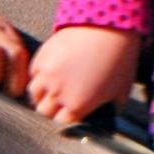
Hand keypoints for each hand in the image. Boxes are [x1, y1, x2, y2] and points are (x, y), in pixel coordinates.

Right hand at [27, 25, 143, 123]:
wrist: (109, 28)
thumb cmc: (119, 62)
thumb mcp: (120, 92)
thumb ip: (109, 112)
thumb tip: (104, 122)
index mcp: (78, 105)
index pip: (61, 124)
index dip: (67, 122)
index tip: (71, 119)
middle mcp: (58, 93)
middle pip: (44, 112)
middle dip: (52, 112)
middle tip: (60, 107)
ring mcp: (47, 75)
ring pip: (34, 95)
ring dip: (42, 97)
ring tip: (51, 93)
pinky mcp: (42, 58)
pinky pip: (33, 75)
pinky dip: (38, 79)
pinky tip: (49, 76)